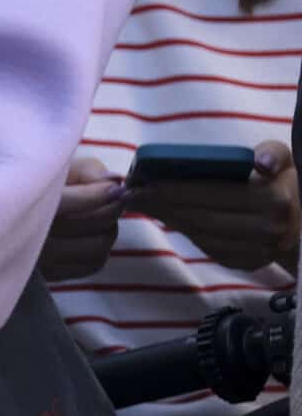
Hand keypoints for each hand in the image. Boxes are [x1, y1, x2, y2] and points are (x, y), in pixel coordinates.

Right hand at [38, 153, 125, 281]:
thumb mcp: (54, 166)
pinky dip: (101, 248)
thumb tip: (114, 182)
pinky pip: (92, 264)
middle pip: (92, 226)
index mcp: (27, 203)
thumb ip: (86, 170)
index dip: (101, 194)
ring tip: (104, 215)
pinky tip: (92, 234)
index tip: (117, 188)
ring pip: (97, 248)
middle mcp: (32, 235)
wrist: (0, 216)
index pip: (74, 202)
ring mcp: (41, 259)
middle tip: (116, 197)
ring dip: (109, 230)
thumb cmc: (32, 184)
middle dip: (111, 209)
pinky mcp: (50, 274)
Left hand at [127, 141, 300, 271]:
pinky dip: (185, 232)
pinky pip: (209, 248)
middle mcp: (269, 229)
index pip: (213, 193)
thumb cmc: (282, 181)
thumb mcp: (284, 159)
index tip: (142, 182)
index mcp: (274, 199)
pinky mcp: (249, 262)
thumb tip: (261, 163)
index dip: (174, 189)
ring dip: (168, 219)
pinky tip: (166, 216)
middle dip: (162, 204)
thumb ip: (273, 153)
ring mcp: (259, 250)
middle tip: (130, 193)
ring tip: (141, 202)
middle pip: (202, 217)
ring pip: (202, 235)